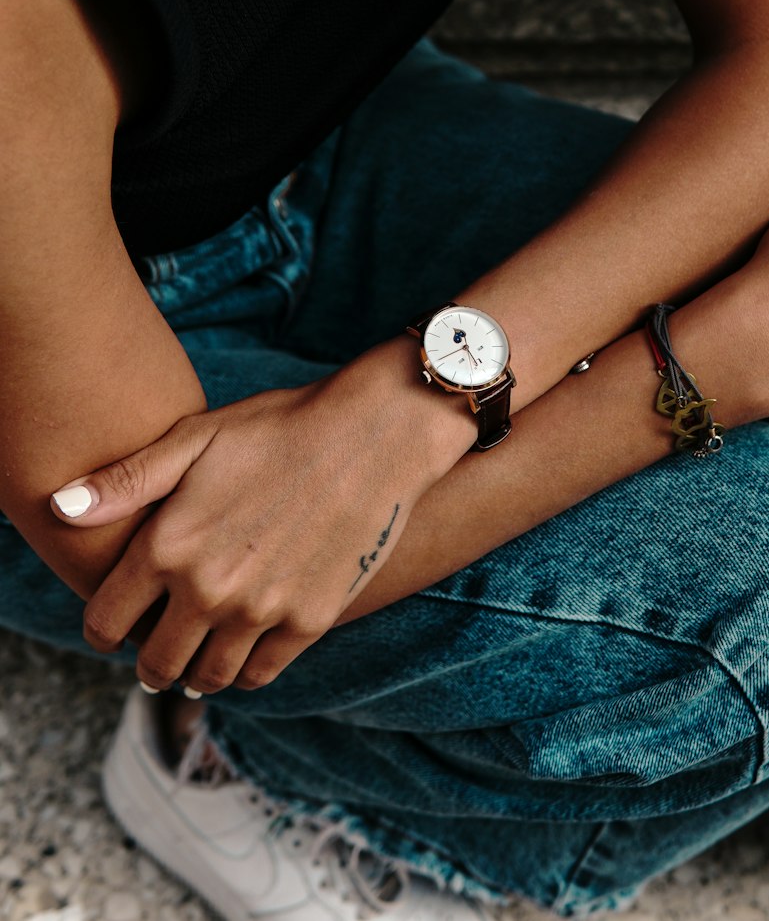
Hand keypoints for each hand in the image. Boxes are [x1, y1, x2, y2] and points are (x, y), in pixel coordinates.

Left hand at [49, 340, 475, 692]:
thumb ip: (128, 480)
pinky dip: (247, 668)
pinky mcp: (309, 621)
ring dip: (196, 671)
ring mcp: (261, 610)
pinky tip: (247, 643)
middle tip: (156, 649)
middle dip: (148, 660)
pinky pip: (261, 673)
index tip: (114, 624)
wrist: (373, 434)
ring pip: (208, 677)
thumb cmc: (280, 426)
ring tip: (200, 651)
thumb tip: (60, 507)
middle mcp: (208, 589)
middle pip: (155, 664)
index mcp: (169, 545)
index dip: (103, 628)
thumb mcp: (197, 437)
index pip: (107, 621)